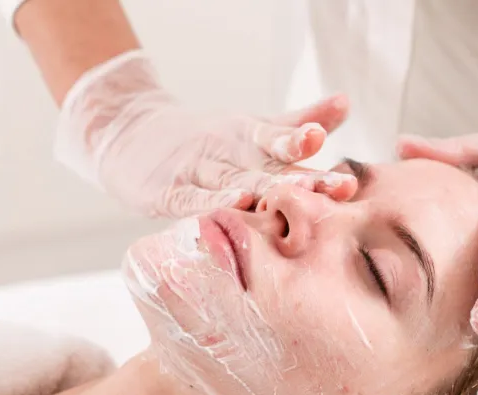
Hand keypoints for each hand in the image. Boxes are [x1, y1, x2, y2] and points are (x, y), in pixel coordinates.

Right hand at [55, 50, 356, 217]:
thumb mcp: (253, 128)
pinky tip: (230, 208)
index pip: (282, 141)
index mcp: (250, 140)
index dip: (303, 142)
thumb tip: (345, 102)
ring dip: (259, 191)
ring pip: (232, 183)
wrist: (133, 138)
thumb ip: (297, 122)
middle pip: (268, 168)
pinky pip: (190, 201)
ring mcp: (197, 173)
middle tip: (336, 185)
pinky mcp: (168, 194)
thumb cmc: (210, 143)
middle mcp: (228, 154)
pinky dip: (208, 204)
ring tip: (285, 197)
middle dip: (303, 178)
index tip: (328, 144)